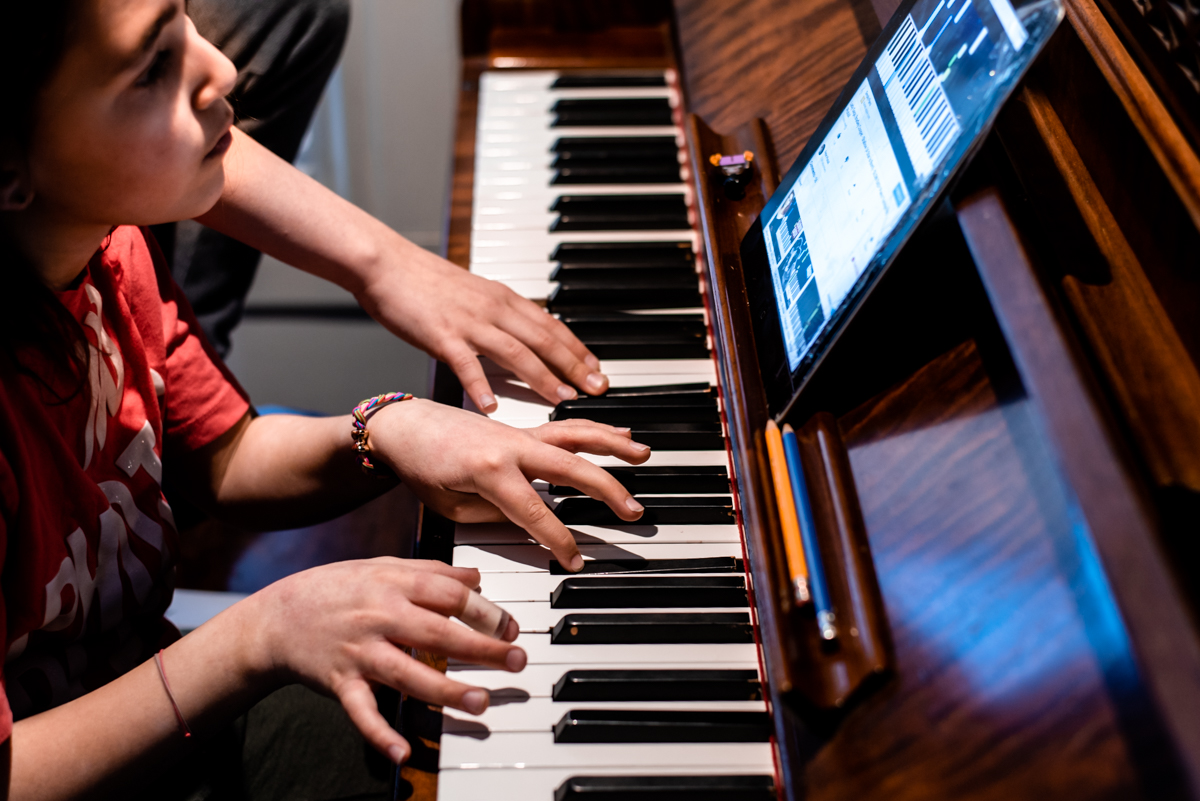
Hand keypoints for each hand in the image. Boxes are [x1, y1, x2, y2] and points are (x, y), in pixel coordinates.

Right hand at [256, 557, 522, 764]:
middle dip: (481, 649)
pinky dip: (379, 734)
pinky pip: (361, 712)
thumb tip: (476, 576)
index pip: (449, 596)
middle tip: (516, 661)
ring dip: (446, 692)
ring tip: (481, 702)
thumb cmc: (336, 589)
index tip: (511, 628)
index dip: (485, 611)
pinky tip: (402, 752)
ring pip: (408, 675)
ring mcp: (360, 652)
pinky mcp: (340, 684)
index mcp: (393, 585)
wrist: (277, 619)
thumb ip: (431, 571)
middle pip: (438, 633)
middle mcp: (379, 617)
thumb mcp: (381, 567)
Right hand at [354, 239, 608, 412]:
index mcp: (503, 298)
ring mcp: (469, 323)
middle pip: (544, 340)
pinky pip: (466, 364)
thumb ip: (500, 314)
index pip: (552, 325)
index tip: (597, 369)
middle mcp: (493, 309)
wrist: (386, 263)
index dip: (578, 349)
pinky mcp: (441, 335)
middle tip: (596, 389)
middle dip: (574, 366)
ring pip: (515, 352)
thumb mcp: (475, 294)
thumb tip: (523, 334)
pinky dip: (481, 386)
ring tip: (562, 399)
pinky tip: (492, 406)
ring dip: (542, 377)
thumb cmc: (426, 281)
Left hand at [367, 399, 649, 568]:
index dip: (559, 540)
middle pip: (571, 468)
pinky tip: (619, 435)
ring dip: (612, 445)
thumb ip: (494, 515)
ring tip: (643, 454)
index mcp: (490, 471)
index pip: (536, 513)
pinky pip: (566, 430)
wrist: (406, 426)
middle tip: (632, 510)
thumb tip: (529, 524)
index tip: (575, 559)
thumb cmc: (422, 468)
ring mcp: (520, 434)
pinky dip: (595, 431)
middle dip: (605, 490)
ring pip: (576, 437)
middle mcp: (512, 447)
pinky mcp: (522, 430)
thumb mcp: (451, 506)